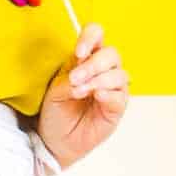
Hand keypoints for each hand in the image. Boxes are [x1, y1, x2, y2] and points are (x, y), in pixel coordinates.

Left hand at [36, 23, 128, 169]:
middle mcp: (102, 71)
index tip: (78, 52)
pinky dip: (108, 93)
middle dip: (93, 64)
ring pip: (119, 74)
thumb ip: (70, 75)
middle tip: (75, 78)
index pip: (96, 35)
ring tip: (79, 92)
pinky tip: (96, 96)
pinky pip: (120, 96)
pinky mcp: (116, 108)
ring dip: (98, 79)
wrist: (55, 140)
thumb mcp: (56, 89)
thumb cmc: (55, 112)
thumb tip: (83, 67)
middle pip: (111, 54)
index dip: (90, 37)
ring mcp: (112, 89)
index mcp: (85, 59)